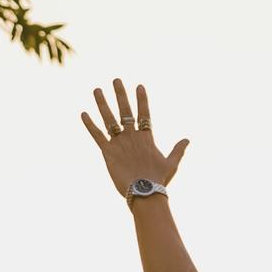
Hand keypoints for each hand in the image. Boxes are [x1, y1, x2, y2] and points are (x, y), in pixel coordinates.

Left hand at [80, 79, 188, 198]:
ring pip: (109, 119)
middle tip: (115, 80)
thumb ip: (178, 149)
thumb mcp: (172, 163)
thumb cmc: (159, 180)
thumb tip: (188, 139)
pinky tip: (83, 113)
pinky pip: (97, 135)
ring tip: (96, 90)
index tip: (139, 85)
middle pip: (125, 110)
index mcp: (147, 137)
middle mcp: (132, 136)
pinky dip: (89, 124)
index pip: (144, 113)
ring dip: (102, 103)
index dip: (142, 99)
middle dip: (120, 94)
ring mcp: (119, 142)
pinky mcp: (107, 152)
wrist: (145, 192)